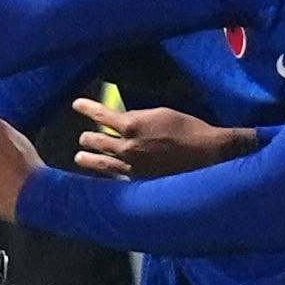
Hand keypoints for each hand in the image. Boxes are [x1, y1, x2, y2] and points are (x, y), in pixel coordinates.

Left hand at [71, 97, 253, 178]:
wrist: (207, 154)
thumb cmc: (189, 129)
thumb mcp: (161, 113)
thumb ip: (138, 117)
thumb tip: (124, 120)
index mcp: (132, 125)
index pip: (102, 115)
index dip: (88, 108)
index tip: (77, 104)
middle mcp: (127, 147)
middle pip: (98, 141)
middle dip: (88, 138)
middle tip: (83, 137)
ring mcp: (132, 166)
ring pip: (102, 162)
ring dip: (89, 159)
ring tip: (79, 157)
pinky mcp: (139, 180)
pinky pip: (116, 176)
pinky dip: (106, 174)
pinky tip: (101, 174)